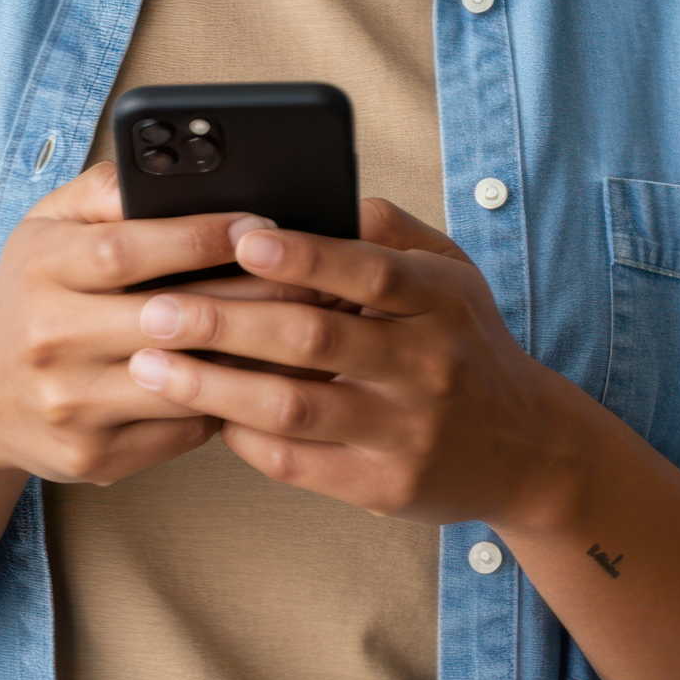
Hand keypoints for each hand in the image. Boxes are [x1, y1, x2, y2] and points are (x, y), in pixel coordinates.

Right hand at [0, 161, 326, 487]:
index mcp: (42, 270)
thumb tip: (159, 168)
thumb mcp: (46, 226)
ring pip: (184, 381)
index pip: (128, 251)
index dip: (198, 237)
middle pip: (167, 318)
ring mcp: (72, 407)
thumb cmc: (30, 291)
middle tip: (314, 275)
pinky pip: (182, 429)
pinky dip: (232, 403)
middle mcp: (51, 340)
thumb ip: (101, 190)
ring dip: (255, 356)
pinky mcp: (94, 458)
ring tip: (312, 328)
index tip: (260, 224)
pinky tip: (275, 379)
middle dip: (249, 294)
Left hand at [124, 197, 578, 529]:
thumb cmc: (467, 341)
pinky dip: (243, 435)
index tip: (241, 236)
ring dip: (214, 384)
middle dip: (226, 321)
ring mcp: (404, 431)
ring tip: (151, 365)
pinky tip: (202, 411)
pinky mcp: (383, 486)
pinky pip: (298, 461)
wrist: (528, 449)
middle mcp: (425, 365)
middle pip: (315, 338)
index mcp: (439, 300)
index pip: (368, 269)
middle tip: (156, 308)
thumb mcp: (451, 271)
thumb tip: (322, 192)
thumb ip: (390, 229)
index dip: (304, 254)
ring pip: (294, 405)